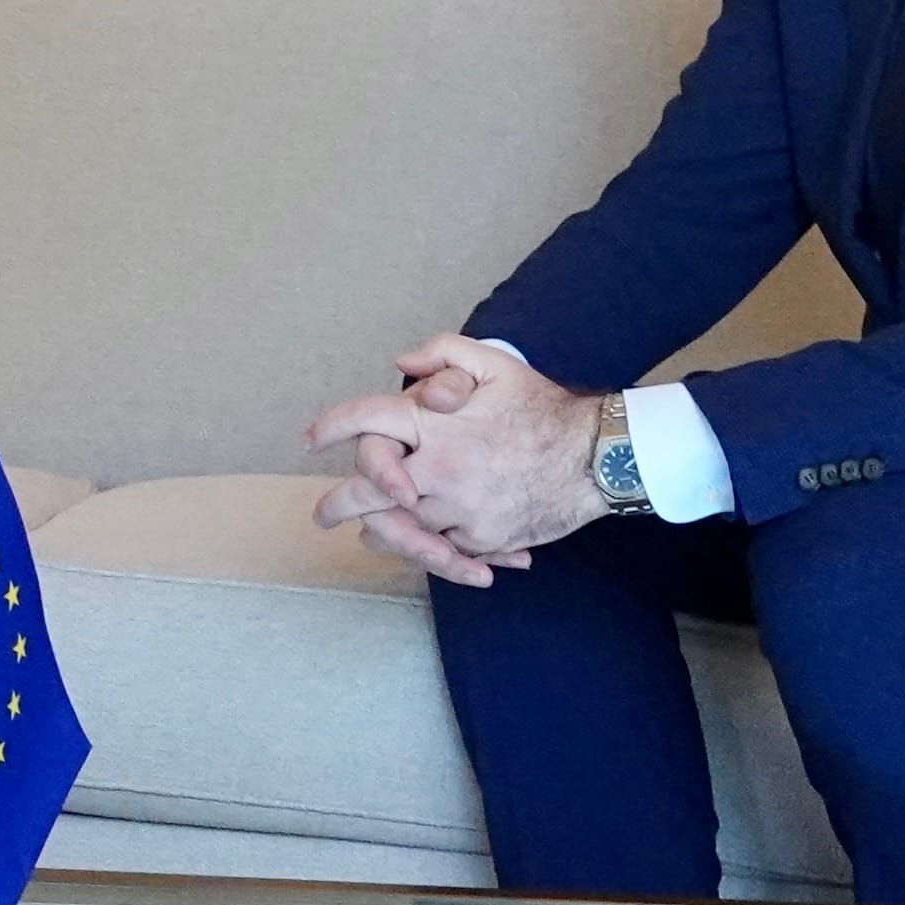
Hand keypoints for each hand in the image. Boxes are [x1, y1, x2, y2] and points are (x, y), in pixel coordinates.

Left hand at [306, 336, 563, 586]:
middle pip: (366, 492)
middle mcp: (438, 467)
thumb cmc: (542, 408)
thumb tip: (400, 364)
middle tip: (323, 514)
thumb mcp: (495, 364)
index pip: (366, 421)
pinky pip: (442, 551)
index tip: (310, 440)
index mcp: (434, 422)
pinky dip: (430, 551)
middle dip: (337, 505)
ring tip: (370, 534)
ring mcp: (458, 507)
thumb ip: (443, 353)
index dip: (331, 428)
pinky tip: (420, 548)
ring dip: (380, 533)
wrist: (594, 456)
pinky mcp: (481, 538)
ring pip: (399, 531)